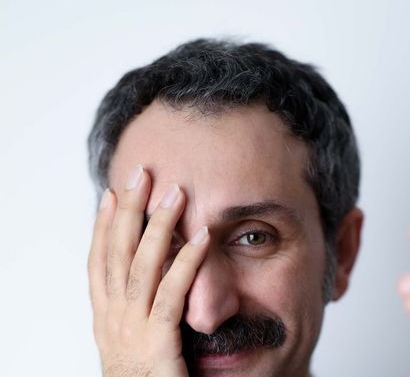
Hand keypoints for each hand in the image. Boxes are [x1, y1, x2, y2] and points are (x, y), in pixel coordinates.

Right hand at [88, 165, 209, 375]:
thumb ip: (140, 314)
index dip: (101, 226)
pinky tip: (202, 237)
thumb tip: (153, 283)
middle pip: (115, 254)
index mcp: (106, 320)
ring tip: (174, 191)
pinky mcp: (157, 344)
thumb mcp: (134, 345)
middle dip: (126, 210)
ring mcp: (132, 332)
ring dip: (157, 225)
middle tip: (140, 173)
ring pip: (141, 266)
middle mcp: (112, 321)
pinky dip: (186, 263)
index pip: (98, 263)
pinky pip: (171, 295)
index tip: (109, 194)